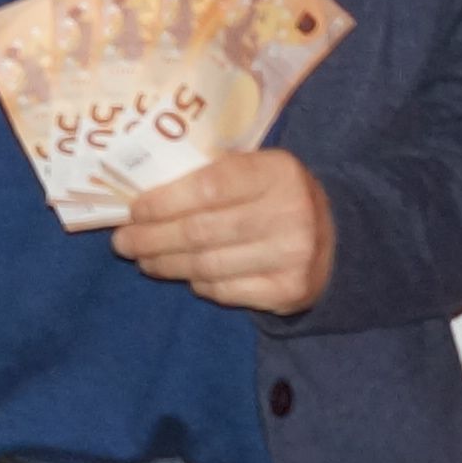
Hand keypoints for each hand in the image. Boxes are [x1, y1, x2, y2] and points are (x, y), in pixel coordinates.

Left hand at [114, 151, 337, 316]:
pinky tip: (185, 275)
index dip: (163, 201)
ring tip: (143, 259)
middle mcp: (290, 213)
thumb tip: (142, 196)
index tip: (133, 211)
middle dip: (152, 238)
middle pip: (200, 232)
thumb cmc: (276, 198)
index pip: (208, 186)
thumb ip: (212, 175)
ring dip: (166, 264)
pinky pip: (225, 290)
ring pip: (207, 265)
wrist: (338, 239)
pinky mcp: (288, 292)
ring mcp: (292, 256)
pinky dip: (198, 284)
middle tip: (123, 242)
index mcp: (278, 172)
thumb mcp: (256, 171)